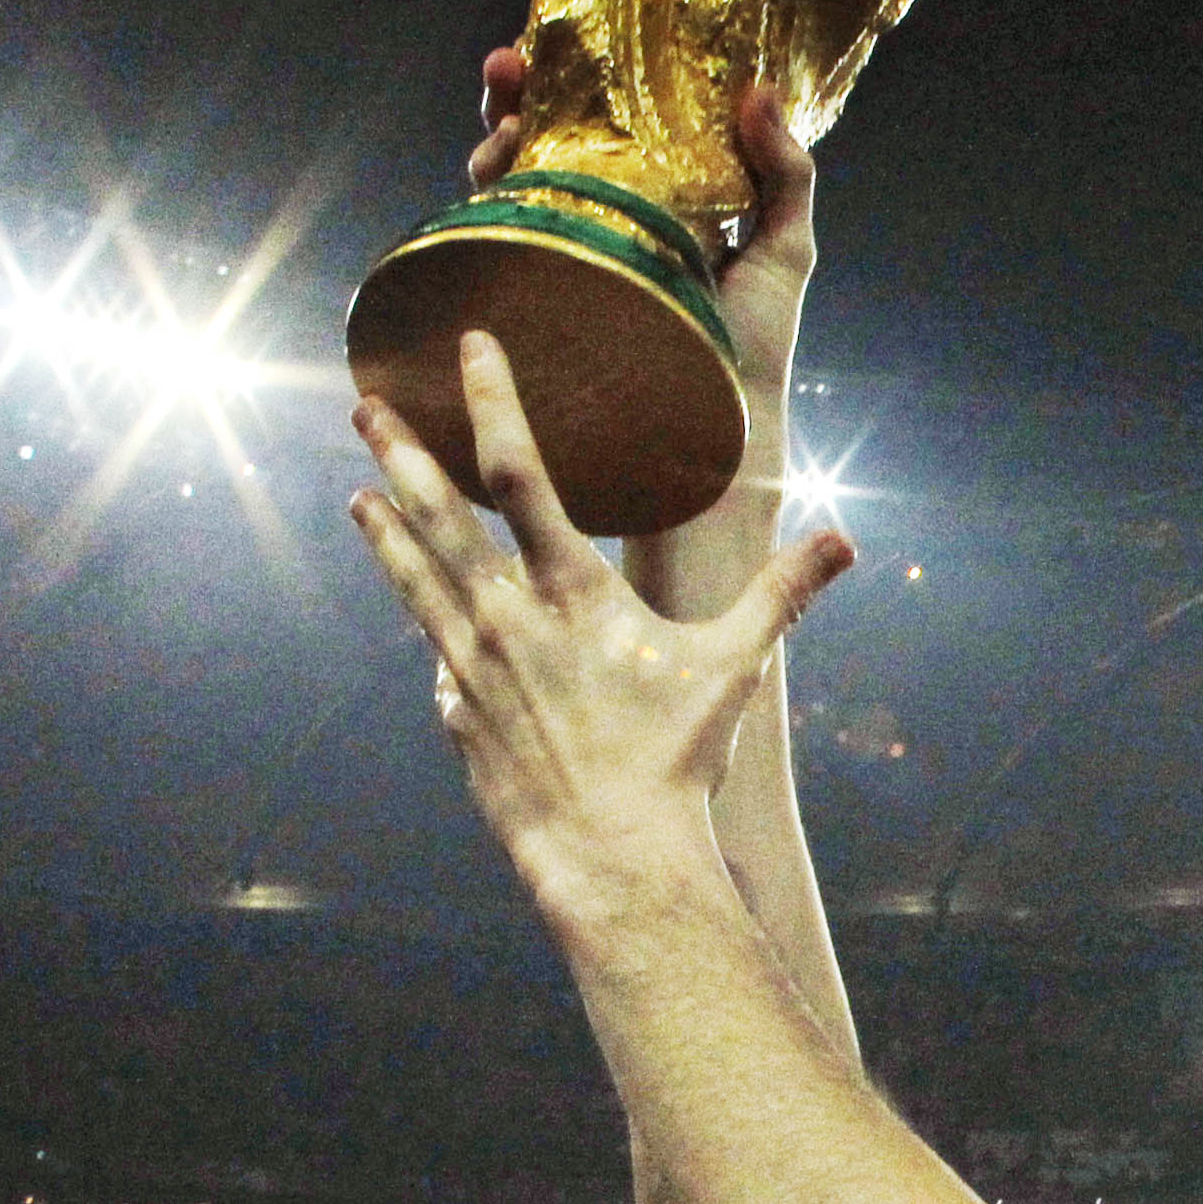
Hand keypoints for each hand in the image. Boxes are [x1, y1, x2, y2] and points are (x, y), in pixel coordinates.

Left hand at [352, 337, 853, 930]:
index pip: (520, 473)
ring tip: (357, 494)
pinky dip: (434, 631)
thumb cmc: (675, 759)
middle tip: (365, 406)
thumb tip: (845, 542)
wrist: (610, 854)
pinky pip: (439, 660)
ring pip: (415, 580)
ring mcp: (470, 669)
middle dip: (401, 453)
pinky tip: (430, 623)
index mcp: (570, 591)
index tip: (471, 348)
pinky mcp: (458, 716)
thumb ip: (781, 594)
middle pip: (437, 516)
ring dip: (385, 530)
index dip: (493, 402)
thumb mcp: (734, 666)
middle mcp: (505, 619)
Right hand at [467, 47, 816, 440]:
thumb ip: (784, 174)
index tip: (568, 39)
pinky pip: (496, 236)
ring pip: (513, 178)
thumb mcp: (784, 250)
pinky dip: (484, 198)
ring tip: (501, 120)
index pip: (617, 121)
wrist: (714, 435)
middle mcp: (607, 219)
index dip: (588, 77)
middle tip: (507, 64)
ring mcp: (568, 255)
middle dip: (521, 94)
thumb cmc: (754, 347)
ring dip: (495, 136)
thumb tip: (761, 88)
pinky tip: (490, 173)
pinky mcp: (541, 294)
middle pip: (551, 137)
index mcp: (662, 196)